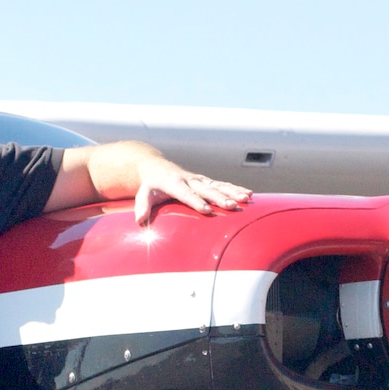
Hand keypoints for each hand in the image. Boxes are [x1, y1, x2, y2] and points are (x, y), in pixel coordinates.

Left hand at [133, 159, 251, 225]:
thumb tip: (139, 221)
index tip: (207, 210)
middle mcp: (189, 180)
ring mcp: (199, 180)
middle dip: (219, 198)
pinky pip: (223, 184)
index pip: (186, 194)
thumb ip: (142, 207)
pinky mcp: (206, 181)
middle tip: (231, 206)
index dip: (196, 202)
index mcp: (174, 183)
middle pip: (206, 190)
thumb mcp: (143, 194)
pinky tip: (249, 194)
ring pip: (218, 185)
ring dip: (233, 192)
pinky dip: (236, 188)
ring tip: (246, 199)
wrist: (157, 167)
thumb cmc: (151, 185)